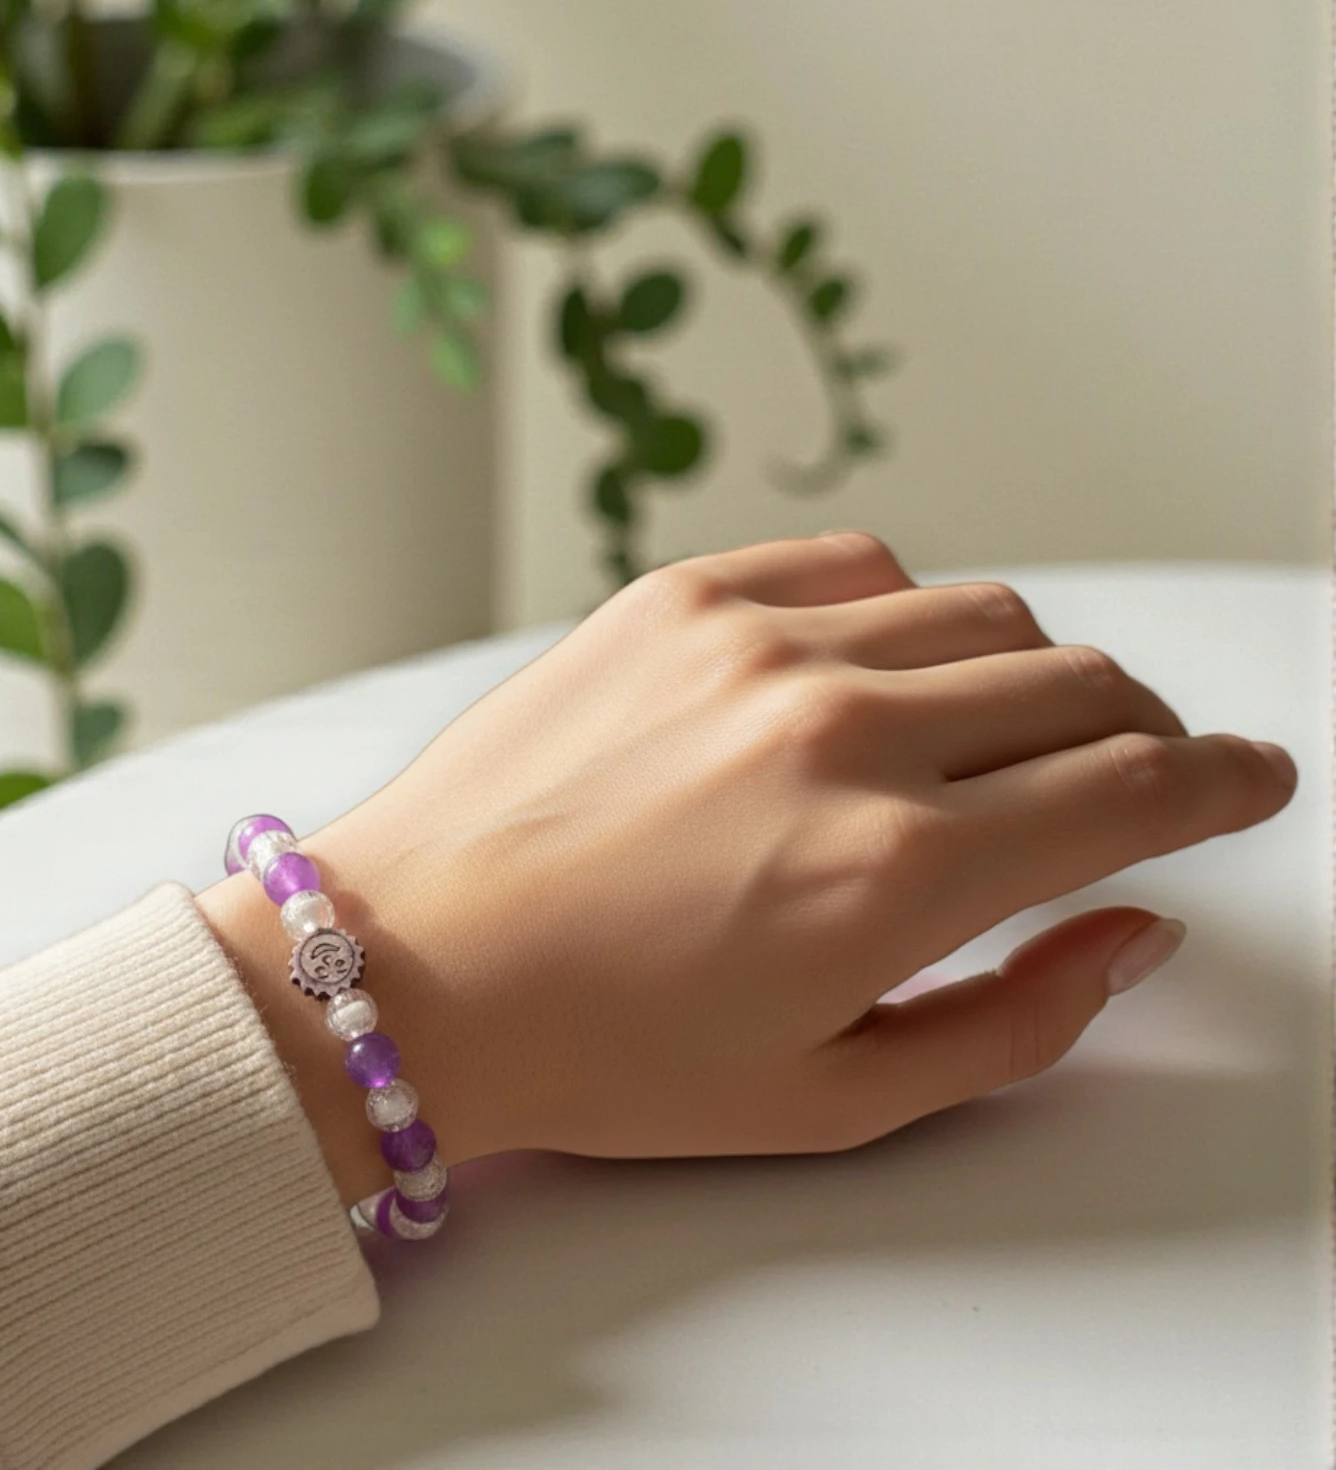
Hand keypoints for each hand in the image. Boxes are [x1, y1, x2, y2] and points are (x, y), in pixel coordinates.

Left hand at [200, 533, 1296, 1202]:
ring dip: (1027, 670)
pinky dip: (906, 609)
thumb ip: (1018, 1016)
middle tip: (1137, 766)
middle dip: (1142, 729)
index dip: (1221, 782)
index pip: (1131, 790)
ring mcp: (758, 642)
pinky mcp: (683, 593)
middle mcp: (841, 730)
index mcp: (893, 870)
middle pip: (1079, 683)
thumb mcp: (835, 1095)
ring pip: (981, 610)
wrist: (407, 965)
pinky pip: (858, 562)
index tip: (1250, 776)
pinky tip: (880, 668)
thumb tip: (1129, 929)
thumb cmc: (597, 1049)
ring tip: (995, 732)